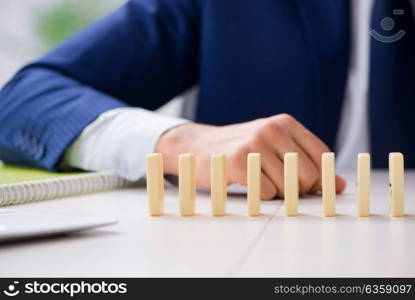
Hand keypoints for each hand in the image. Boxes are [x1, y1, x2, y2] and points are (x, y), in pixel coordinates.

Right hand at [156, 114, 345, 199]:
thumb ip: (307, 161)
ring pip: (288, 187)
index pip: (323, 156)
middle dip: (298, 189)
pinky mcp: (238, 161)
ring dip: (276, 193)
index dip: (320, 178)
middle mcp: (272, 129)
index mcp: (285, 123)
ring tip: (258, 180)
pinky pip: (266, 193)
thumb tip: (340, 185)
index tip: (308, 187)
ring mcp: (254, 144)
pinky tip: (245, 184)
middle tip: (278, 185)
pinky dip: (259, 197)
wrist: (197, 146)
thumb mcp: (275, 147)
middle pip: (309, 176)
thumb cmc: (240, 149)